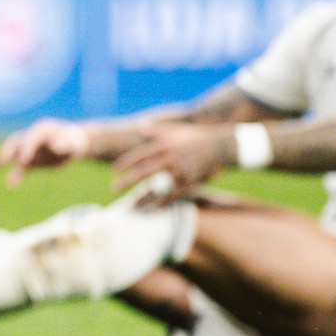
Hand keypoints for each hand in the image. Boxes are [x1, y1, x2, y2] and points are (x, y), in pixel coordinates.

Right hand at [0, 118, 92, 186]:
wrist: (75, 142)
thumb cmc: (75, 141)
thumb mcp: (73, 142)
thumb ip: (64, 144)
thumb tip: (55, 147)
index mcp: (41, 130)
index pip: (30, 139)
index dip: (26, 149)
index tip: (23, 161)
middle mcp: (31, 137)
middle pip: (16, 143)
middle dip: (8, 151)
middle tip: (1, 160)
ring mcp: (30, 148)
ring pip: (14, 154)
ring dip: (3, 160)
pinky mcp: (31, 160)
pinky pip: (21, 167)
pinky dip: (15, 173)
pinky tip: (10, 184)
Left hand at [110, 122, 232, 200]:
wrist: (221, 146)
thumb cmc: (197, 137)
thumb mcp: (176, 130)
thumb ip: (156, 130)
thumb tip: (140, 126)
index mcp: (164, 145)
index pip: (141, 155)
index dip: (127, 163)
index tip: (115, 170)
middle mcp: (170, 158)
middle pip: (144, 171)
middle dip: (127, 181)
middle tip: (114, 188)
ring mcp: (180, 170)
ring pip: (158, 186)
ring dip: (144, 197)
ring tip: (132, 206)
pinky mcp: (191, 181)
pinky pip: (175, 194)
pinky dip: (165, 202)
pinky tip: (156, 209)